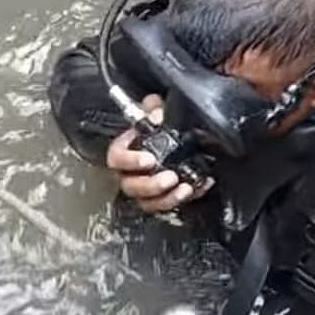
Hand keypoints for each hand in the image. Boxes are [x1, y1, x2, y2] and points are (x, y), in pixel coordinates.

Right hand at [106, 95, 211, 213]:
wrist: (171, 144)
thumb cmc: (155, 131)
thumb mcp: (155, 113)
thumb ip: (154, 109)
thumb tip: (157, 112)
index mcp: (124, 153)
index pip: (116, 158)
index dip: (130, 161)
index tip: (148, 159)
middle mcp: (130, 174)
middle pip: (132, 187)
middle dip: (151, 185)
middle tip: (170, 177)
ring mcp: (145, 191)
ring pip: (148, 203)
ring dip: (167, 199)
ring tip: (185, 189)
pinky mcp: (162, 199)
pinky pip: (169, 205)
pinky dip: (185, 198)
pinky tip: (197, 188)